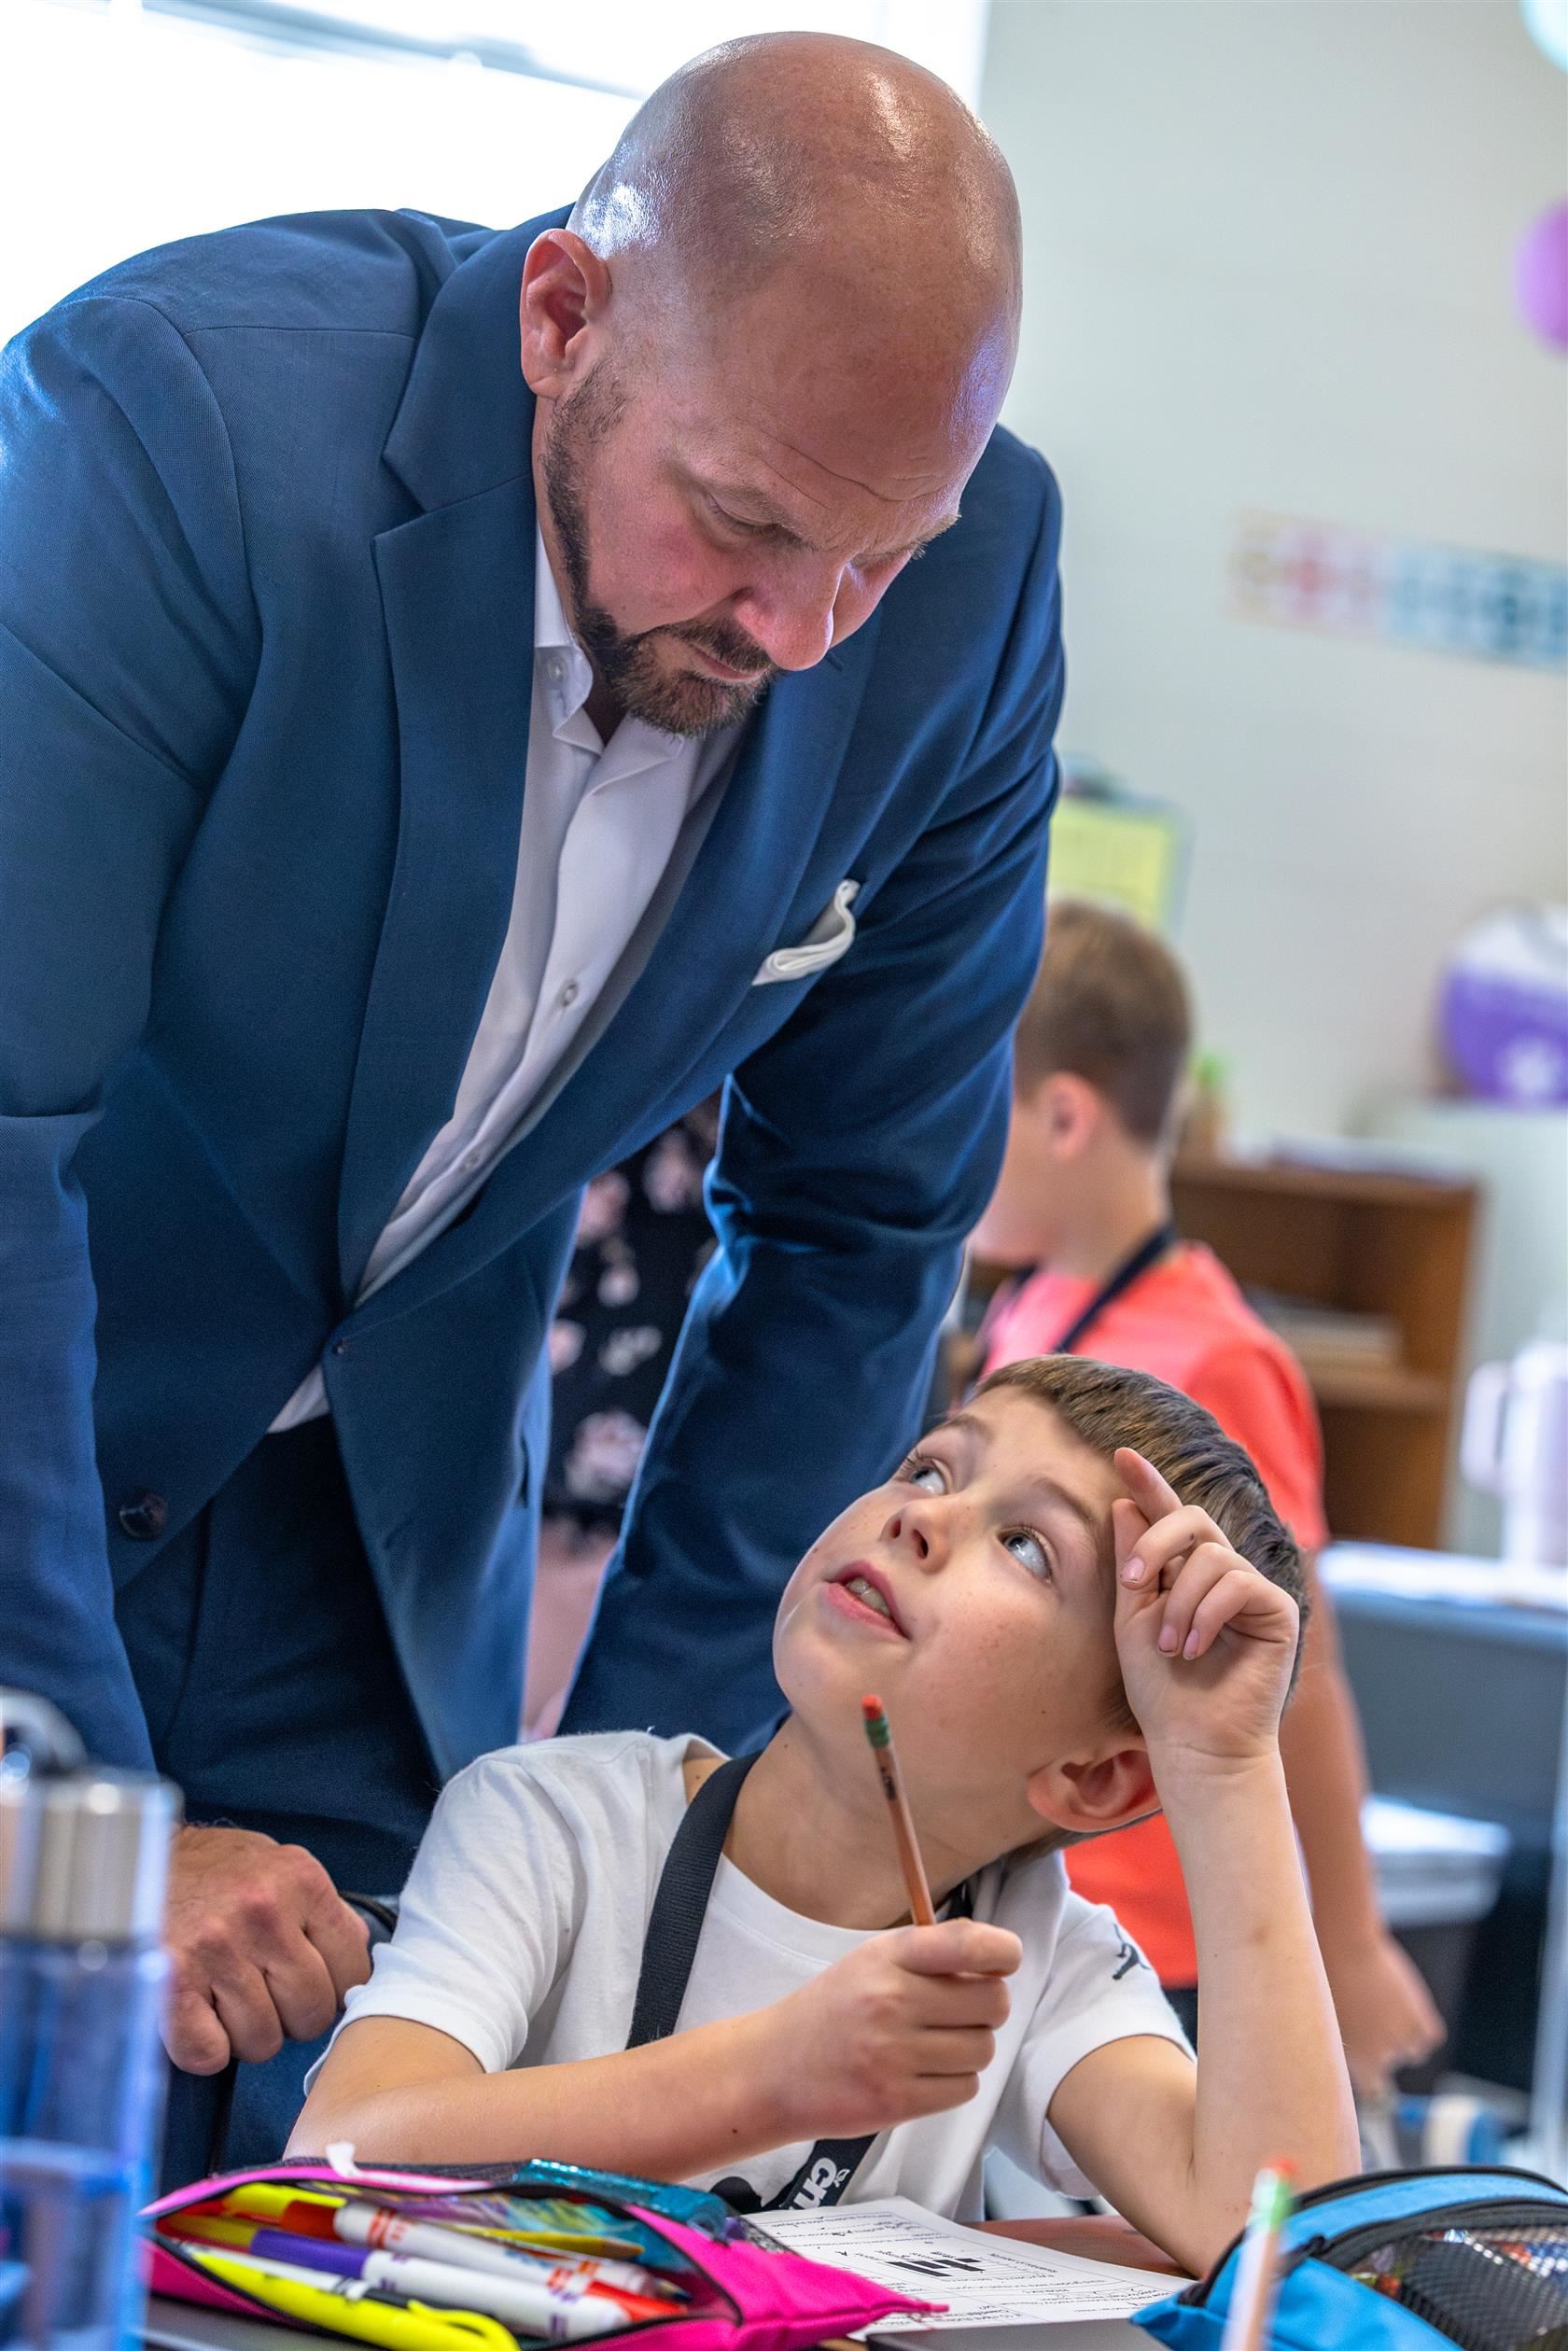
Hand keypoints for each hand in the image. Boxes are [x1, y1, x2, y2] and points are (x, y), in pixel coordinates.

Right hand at [163, 1825, 371, 2073]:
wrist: (133, 1861)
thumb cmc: (213, 1871)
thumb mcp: (279, 1867)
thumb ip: (320, 1912)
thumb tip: (355, 1961)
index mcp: (300, 1880)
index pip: (352, 1970)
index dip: (333, 1988)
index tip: (309, 1983)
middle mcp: (262, 1912)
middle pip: (311, 2013)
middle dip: (290, 2016)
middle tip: (261, 1993)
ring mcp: (215, 1949)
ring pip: (263, 2041)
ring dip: (245, 2034)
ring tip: (224, 1997)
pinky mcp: (170, 1984)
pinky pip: (208, 2054)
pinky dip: (204, 2049)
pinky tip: (196, 2015)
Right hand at [761, 1918, 1020, 2140]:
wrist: (775, 2069)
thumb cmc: (834, 2008)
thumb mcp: (872, 1960)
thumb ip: (931, 1953)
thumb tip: (1001, 1957)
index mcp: (888, 1957)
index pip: (969, 1945)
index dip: (1002, 1952)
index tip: (1003, 1961)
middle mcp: (892, 2001)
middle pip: (992, 2003)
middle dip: (987, 2007)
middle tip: (960, 2012)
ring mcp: (894, 2055)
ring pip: (983, 2050)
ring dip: (970, 2048)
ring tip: (933, 2045)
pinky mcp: (897, 2102)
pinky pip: (965, 2088)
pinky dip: (954, 2082)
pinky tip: (923, 2073)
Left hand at [1112, 1449, 1299, 1777]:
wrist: (1193, 1742)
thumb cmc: (1160, 1690)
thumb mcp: (1131, 1619)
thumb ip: (1132, 1563)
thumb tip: (1125, 1504)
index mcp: (1183, 1573)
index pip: (1166, 1517)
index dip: (1148, 1484)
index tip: (1120, 1452)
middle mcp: (1220, 1574)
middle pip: (1192, 1519)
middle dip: (1157, 1541)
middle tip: (1135, 1580)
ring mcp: (1251, 1590)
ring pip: (1212, 1554)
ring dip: (1180, 1600)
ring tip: (1170, 1646)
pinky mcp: (1278, 1610)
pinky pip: (1239, 1581)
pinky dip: (1208, 1613)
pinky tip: (1195, 1647)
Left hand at [1322, 1928, 1444, 2101]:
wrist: (1347, 1950)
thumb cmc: (1329, 1976)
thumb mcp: (1329, 2017)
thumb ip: (1349, 2041)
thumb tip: (1365, 2052)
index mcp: (1355, 2061)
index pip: (1374, 2094)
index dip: (1376, 2083)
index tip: (1377, 2079)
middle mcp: (1381, 2058)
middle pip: (1390, 2063)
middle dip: (1383, 2044)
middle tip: (1370, 2013)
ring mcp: (1403, 2041)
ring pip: (1413, 2051)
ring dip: (1404, 2033)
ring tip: (1385, 2003)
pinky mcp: (1423, 2024)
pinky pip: (1430, 2036)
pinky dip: (1422, 2022)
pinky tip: (1404, 2002)